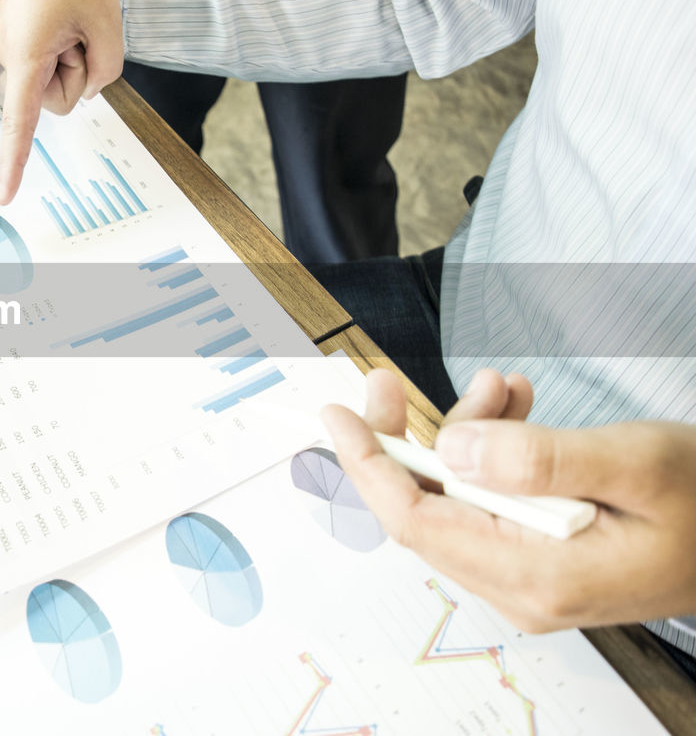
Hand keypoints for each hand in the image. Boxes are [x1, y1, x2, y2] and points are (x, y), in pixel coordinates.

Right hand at [0, 0, 122, 203]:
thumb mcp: (106, 27)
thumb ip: (103, 73)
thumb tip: (85, 86)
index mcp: (24, 56)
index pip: (21, 122)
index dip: (14, 163)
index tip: (4, 194)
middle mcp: (10, 54)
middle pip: (58, 95)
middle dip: (80, 69)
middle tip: (82, 28)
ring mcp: (12, 44)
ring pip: (57, 75)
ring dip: (76, 51)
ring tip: (73, 15)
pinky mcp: (19, 35)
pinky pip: (51, 55)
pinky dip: (68, 40)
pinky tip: (65, 11)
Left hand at [321, 368, 695, 631]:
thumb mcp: (634, 464)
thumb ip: (539, 458)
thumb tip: (453, 447)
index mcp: (538, 575)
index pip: (416, 522)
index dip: (367, 466)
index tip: (337, 416)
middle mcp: (520, 588)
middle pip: (423, 511)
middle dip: (404, 440)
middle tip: (391, 384)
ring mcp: (527, 578)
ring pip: (456, 499)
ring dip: (463, 434)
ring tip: (504, 387)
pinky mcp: (537, 560)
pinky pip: (487, 501)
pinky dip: (491, 450)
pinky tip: (516, 408)